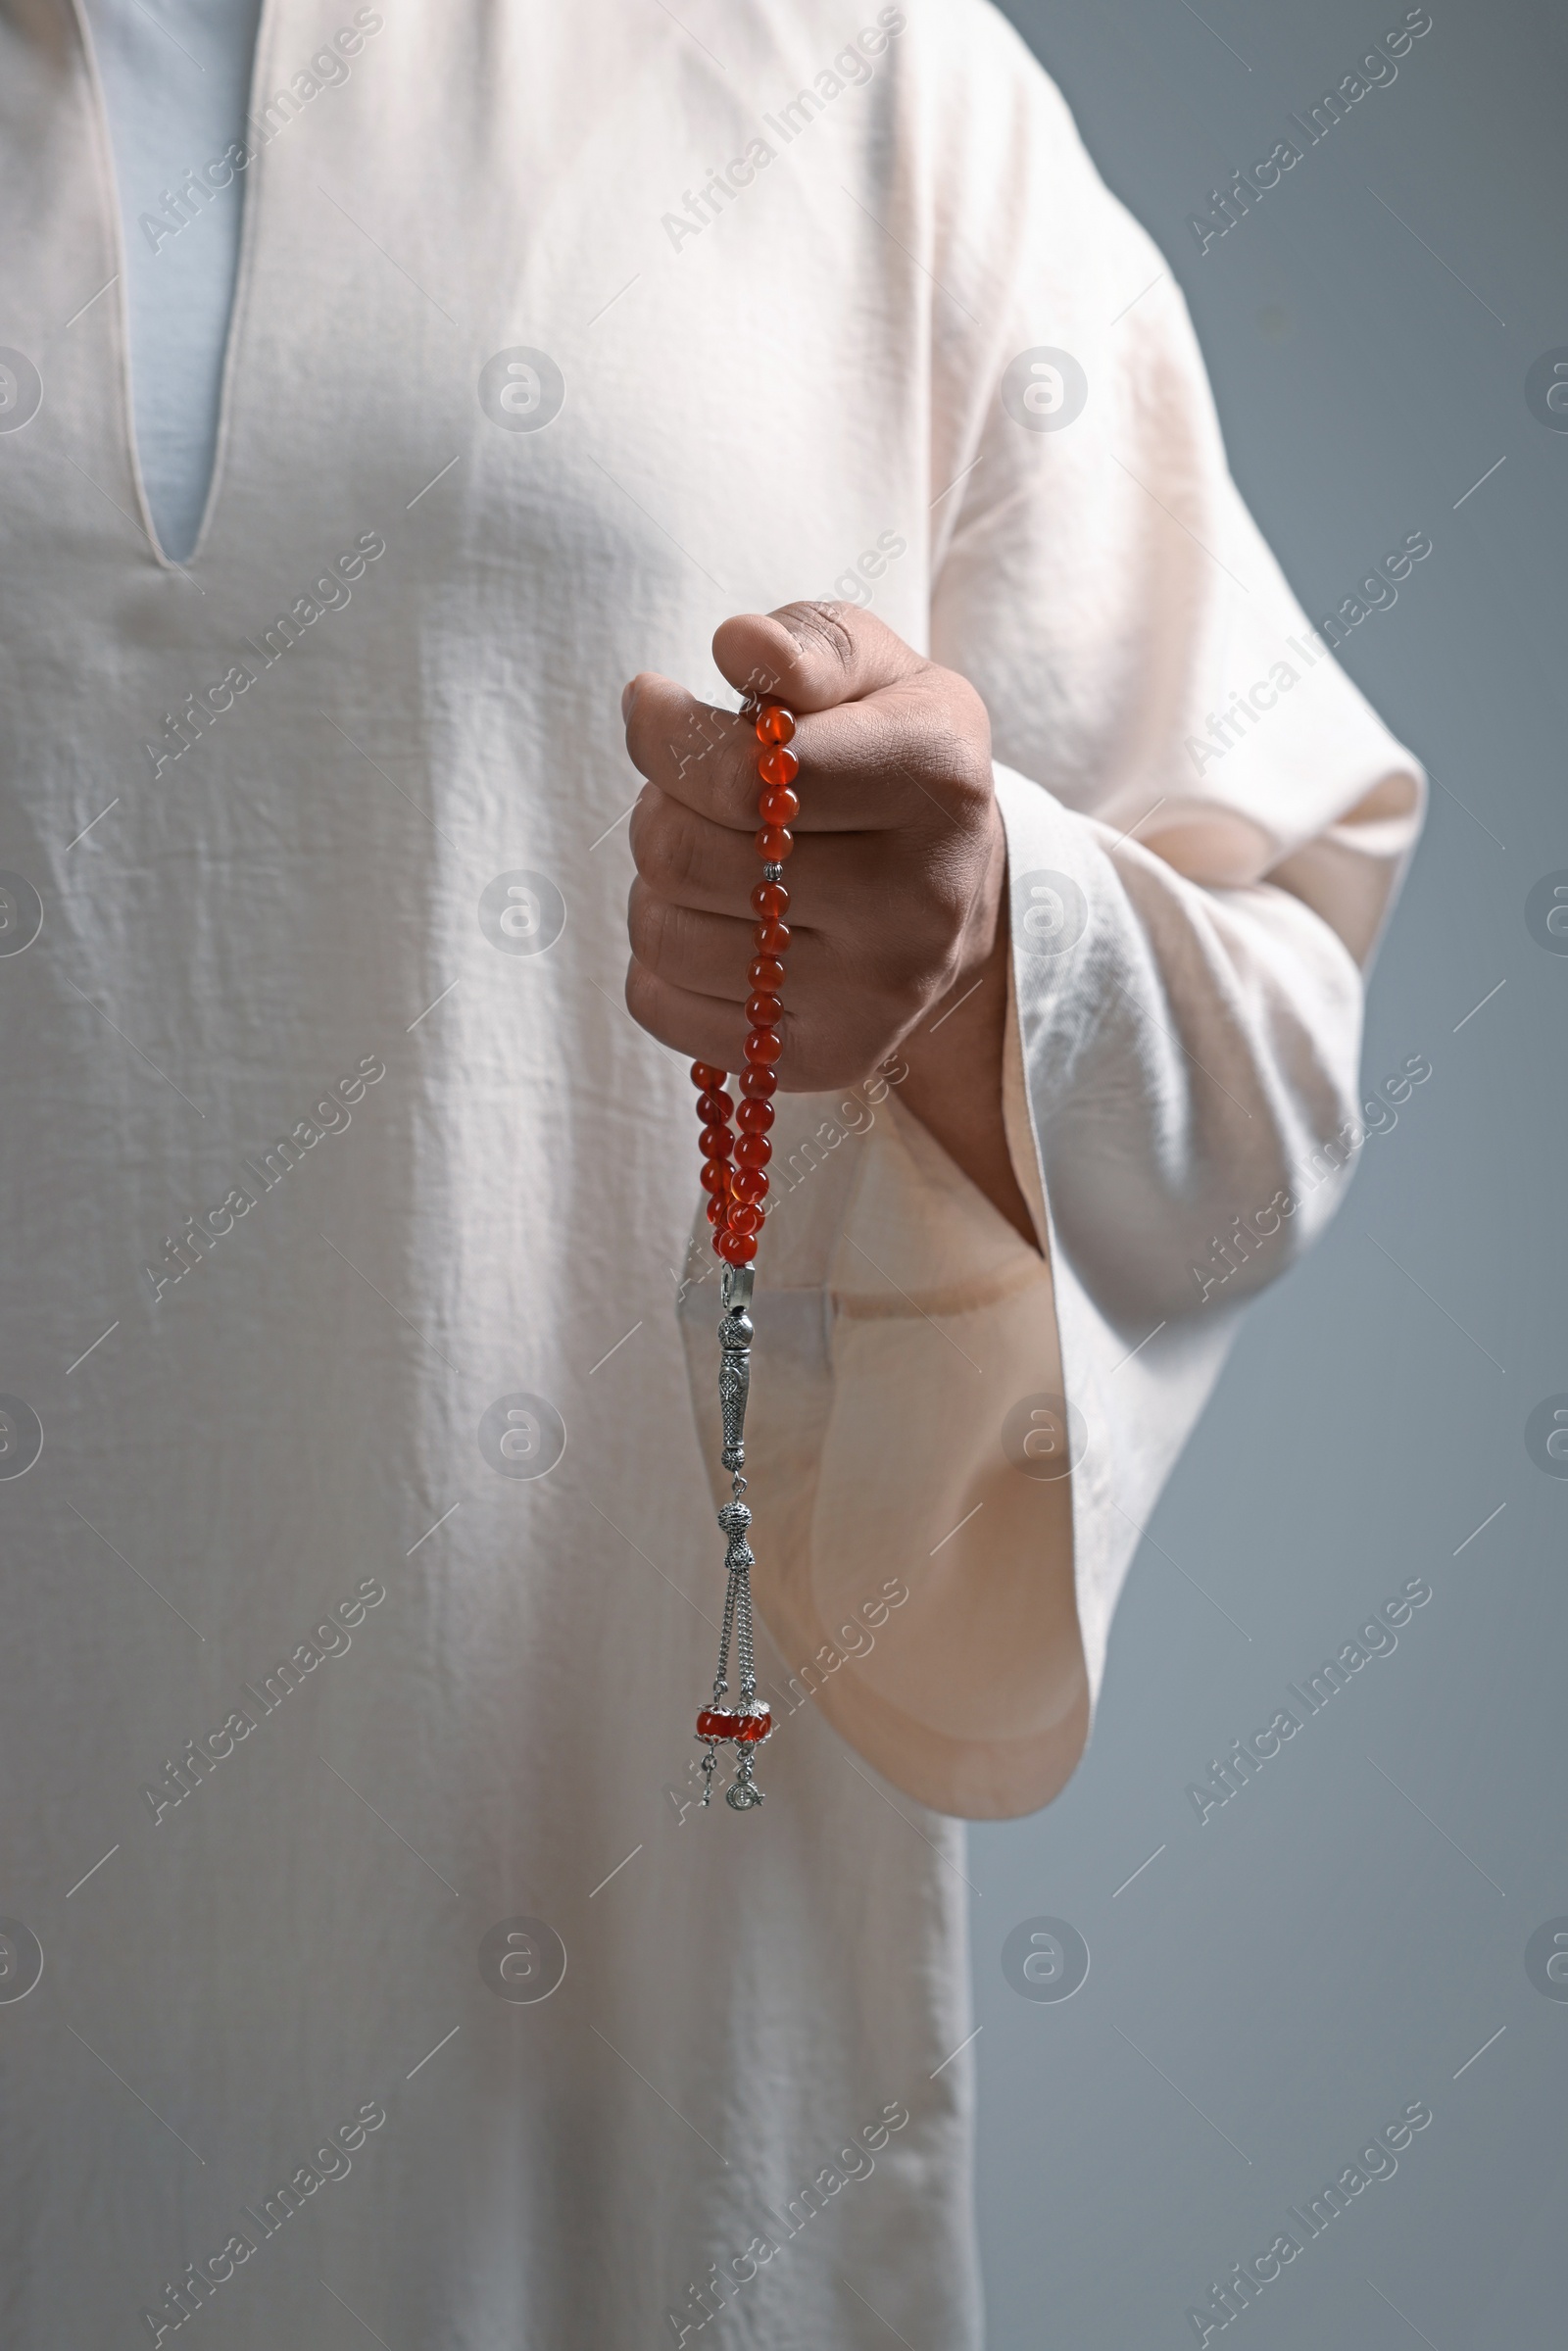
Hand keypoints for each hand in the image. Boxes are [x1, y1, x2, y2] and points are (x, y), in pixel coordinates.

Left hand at [621, 602, 1036, 1244]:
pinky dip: (658, 959)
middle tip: (686, 790)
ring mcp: (873, 997)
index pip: (743, 775)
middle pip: (687, 858)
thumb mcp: (879, 674)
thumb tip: (738, 646)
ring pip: (664, 935)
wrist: (965, 902)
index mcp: (934, 779)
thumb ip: (810, 642)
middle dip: (658, 806)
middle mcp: (915, 902)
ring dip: (655, 883)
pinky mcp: (826, 1060)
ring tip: (706, 857)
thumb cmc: (893, 762)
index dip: (665, 733)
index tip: (654, 706)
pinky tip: (711, 925)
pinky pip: (662, 1007)